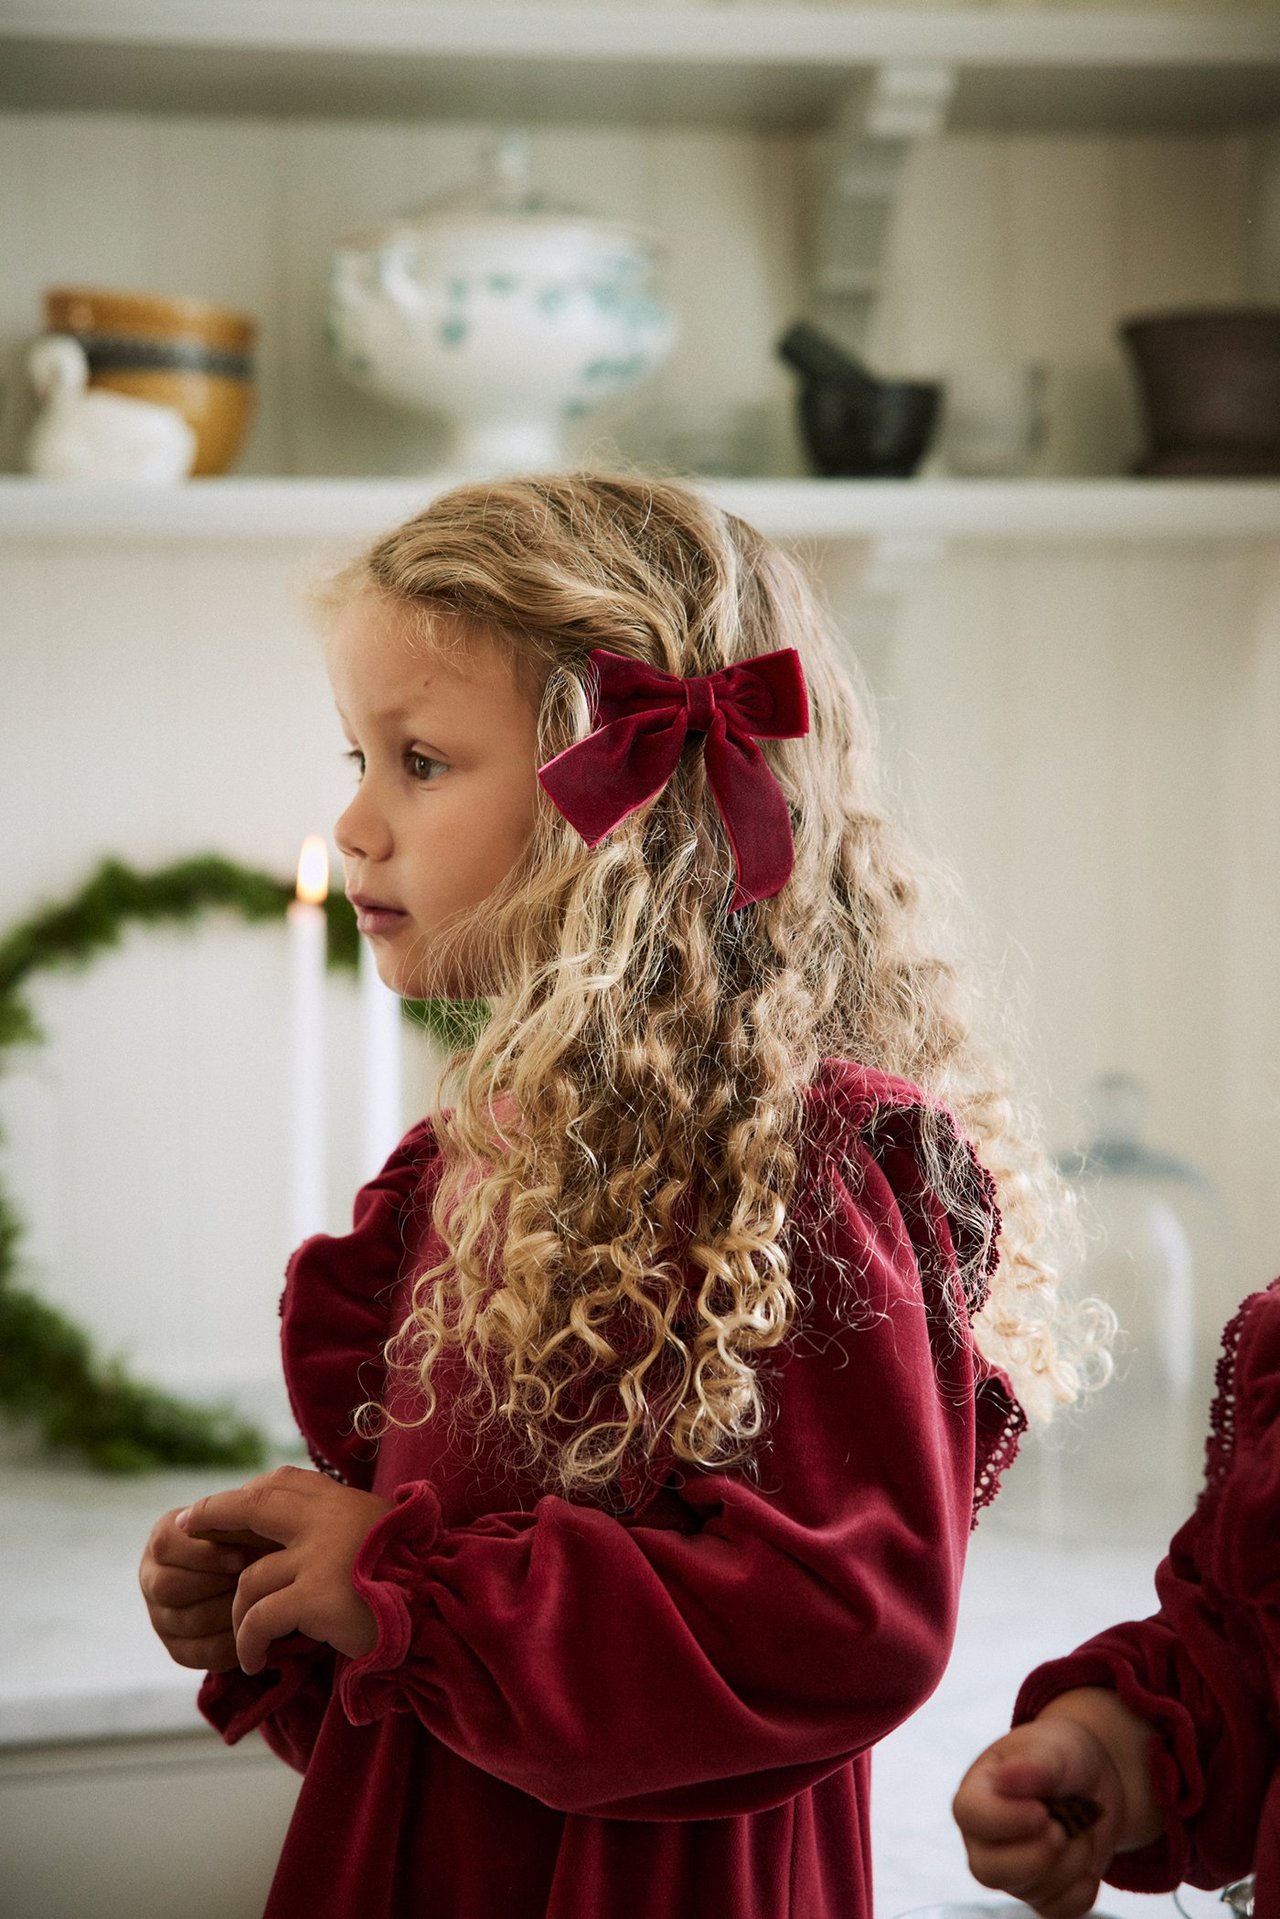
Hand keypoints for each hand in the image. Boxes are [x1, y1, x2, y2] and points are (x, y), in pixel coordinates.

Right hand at [139, 1506, 262, 1672]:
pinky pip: (200, 1653)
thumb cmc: (250, 1537)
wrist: (254, 1572)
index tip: (242, 1558)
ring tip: (259, 1604)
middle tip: (253, 1583)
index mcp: (164, 1538)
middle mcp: (152, 1578)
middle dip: (215, 1585)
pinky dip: (230, 1644)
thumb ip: (239, 1519)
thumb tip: (255, 1525)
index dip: (204, 1554)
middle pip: (169, 1587)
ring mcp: (161, 1617)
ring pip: (186, 1622)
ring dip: (226, 1613)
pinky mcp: (178, 1648)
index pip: (166, 1545)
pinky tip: (255, 1631)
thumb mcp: (241, 1520)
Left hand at [176, 1466, 393, 1674]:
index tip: (221, 1506)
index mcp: (343, 1501)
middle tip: (186, 1528)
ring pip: (249, 1579)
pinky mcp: (313, 1599)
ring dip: (238, 1614)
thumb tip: (299, 1530)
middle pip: (252, 1506)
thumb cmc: (413, 1576)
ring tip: (244, 1640)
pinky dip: (248, 1643)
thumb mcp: (379, 1531)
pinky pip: (258, 1620)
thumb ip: (341, 1525)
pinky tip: (254, 1659)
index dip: (245, 1494)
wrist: (439, 1610)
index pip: (282, 1481)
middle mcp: (326, 1520)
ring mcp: (318, 1557)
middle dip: (214, 1515)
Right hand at [952, 1717, 1124, 1918]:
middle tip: (1064, 1828)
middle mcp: (985, 1839)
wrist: (1095, 1781)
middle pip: (988, 1871)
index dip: (1006, 1820)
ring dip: (1070, 1862)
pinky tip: (1085, 1853)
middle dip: (1037, 1855)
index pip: (970, 1816)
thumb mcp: (1053, 1750)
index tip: (1043, 1811)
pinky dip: (1082, 1887)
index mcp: (977, 1793)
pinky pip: (1059, 1911)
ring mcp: (1011, 1872)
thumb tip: (1006, 1778)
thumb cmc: (1062, 1756)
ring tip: (1080, 1825)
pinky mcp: (1041, 1895)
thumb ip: (1033, 1765)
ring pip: (1031, 1892)